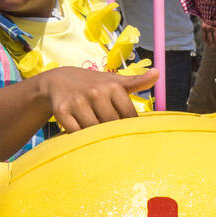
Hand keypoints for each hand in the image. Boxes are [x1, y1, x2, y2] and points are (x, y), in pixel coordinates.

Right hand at [36, 67, 158, 133]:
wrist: (57, 81)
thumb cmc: (92, 84)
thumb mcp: (113, 81)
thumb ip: (136, 81)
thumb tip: (158, 73)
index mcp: (112, 86)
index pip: (129, 116)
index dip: (130, 128)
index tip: (129, 135)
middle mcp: (96, 92)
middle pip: (111, 125)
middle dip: (113, 135)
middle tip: (114, 143)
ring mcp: (78, 102)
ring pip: (93, 131)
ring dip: (95, 138)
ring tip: (97, 139)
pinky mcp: (61, 111)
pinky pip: (75, 133)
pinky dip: (79, 137)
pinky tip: (81, 135)